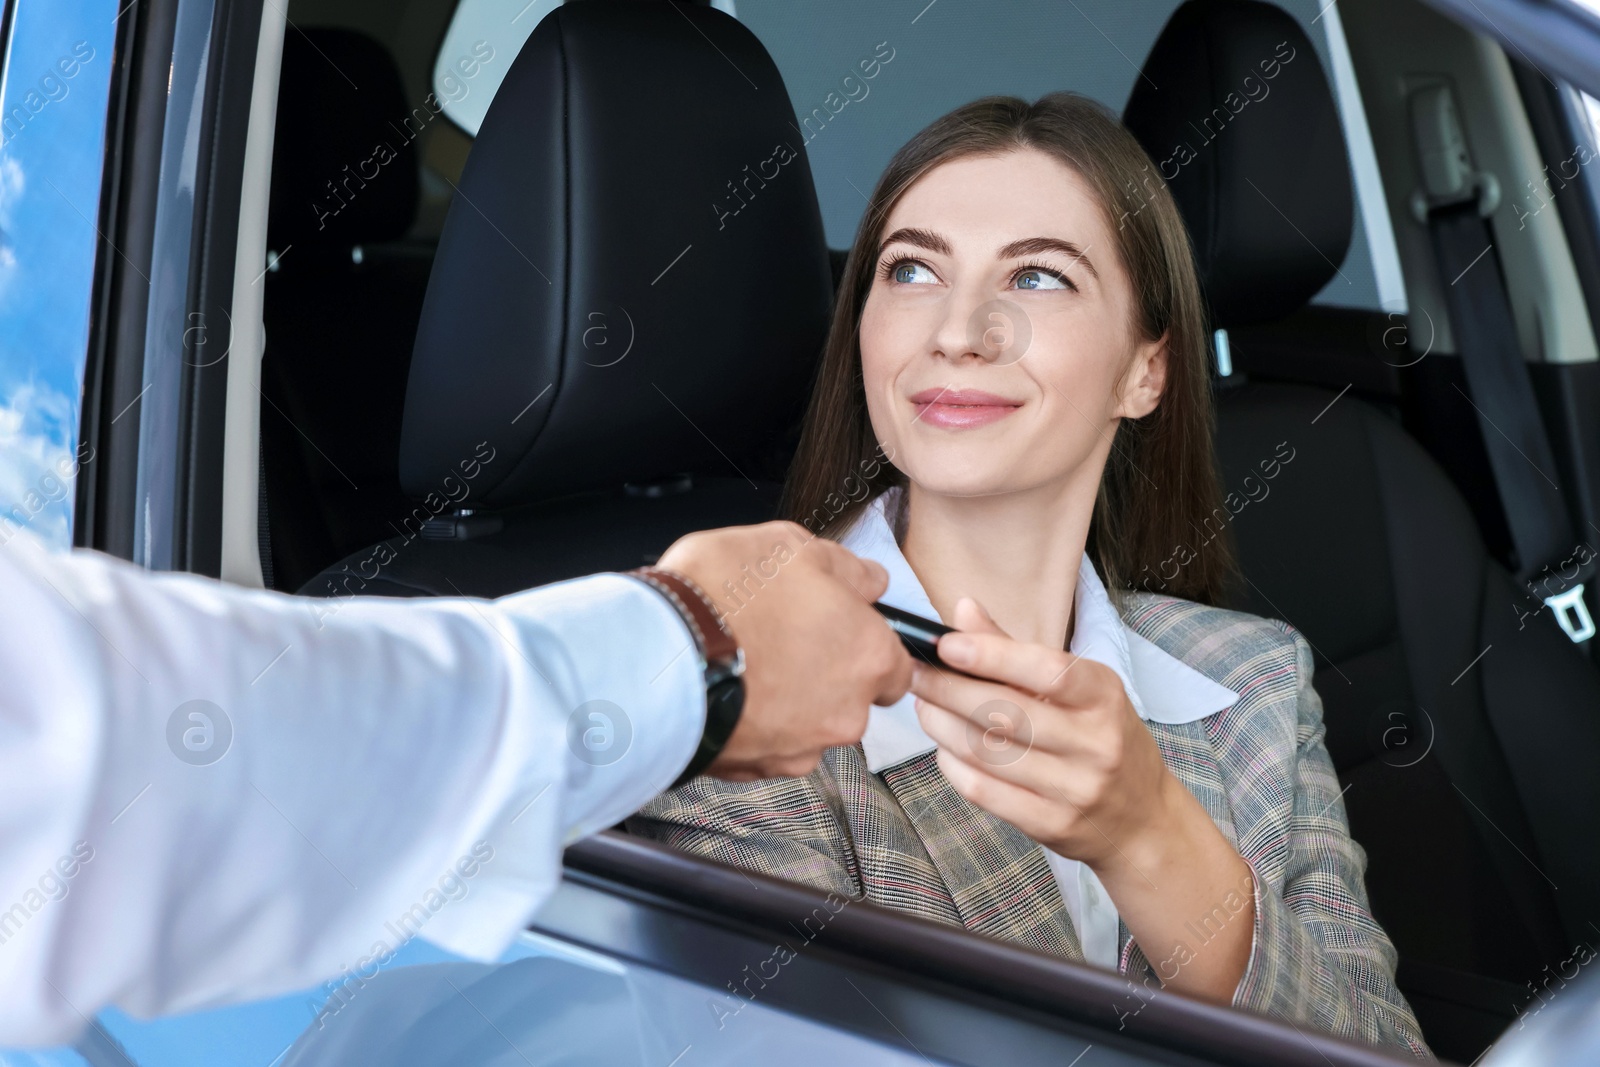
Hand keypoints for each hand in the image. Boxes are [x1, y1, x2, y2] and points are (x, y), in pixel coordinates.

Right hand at [657, 522, 911, 780]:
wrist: (656, 657)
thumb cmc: (724, 597)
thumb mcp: (790, 547)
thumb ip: (845, 568)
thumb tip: (867, 580)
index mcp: (869, 656)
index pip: (897, 665)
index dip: (865, 643)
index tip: (839, 629)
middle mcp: (846, 712)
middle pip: (850, 697)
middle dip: (822, 673)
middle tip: (780, 638)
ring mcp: (800, 748)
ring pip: (806, 724)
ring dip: (784, 700)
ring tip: (743, 662)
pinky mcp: (755, 770)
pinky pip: (763, 745)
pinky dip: (750, 721)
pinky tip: (723, 689)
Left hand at [908, 598, 1176, 869]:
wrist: (1142, 819)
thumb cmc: (1101, 739)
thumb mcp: (1080, 689)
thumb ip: (1017, 651)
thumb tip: (963, 610)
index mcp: (1104, 696)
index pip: (1048, 670)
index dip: (991, 655)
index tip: (945, 644)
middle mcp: (1096, 743)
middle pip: (1007, 712)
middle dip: (949, 689)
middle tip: (915, 672)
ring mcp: (1076, 788)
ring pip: (989, 752)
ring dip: (943, 725)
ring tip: (923, 705)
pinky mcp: (1053, 825)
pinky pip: (986, 792)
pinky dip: (953, 765)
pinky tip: (943, 747)